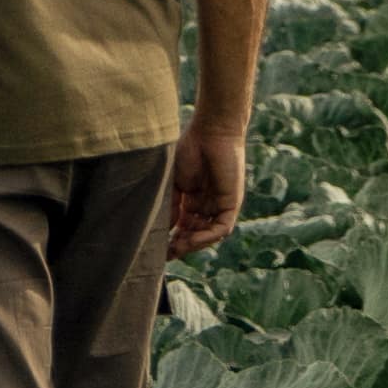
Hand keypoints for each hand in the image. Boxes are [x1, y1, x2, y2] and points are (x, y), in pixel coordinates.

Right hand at [171, 116, 249, 252]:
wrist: (210, 132)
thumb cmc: (189, 150)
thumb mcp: (174, 183)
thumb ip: (170, 206)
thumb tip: (162, 231)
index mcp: (191, 200)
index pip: (182, 226)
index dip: (170, 239)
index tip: (155, 249)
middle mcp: (206, 206)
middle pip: (193, 233)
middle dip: (180, 245)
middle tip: (164, 254)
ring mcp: (219, 205)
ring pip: (207, 235)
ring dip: (192, 244)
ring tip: (175, 249)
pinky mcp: (231, 204)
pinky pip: (221, 228)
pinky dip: (206, 236)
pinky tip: (190, 239)